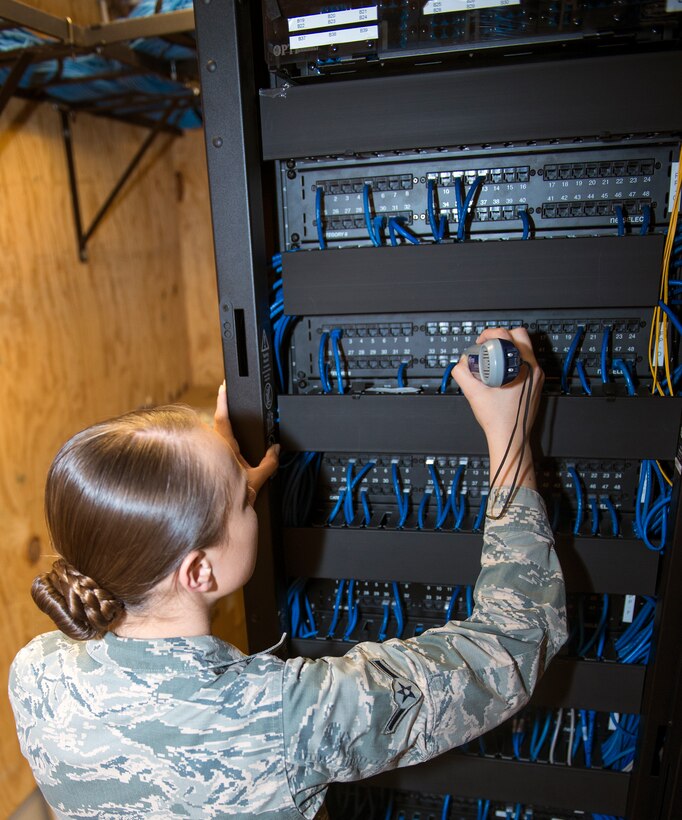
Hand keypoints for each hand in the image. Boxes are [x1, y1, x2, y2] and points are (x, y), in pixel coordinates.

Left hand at [214, 382, 279, 500]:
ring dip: (216, 439)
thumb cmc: (236, 501)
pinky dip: (212, 453)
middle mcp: (213, 453)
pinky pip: (207, 455)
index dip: (223, 401)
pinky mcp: (204, 471)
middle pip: (214, 428)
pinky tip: (215, 460)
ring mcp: (207, 461)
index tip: (223, 387)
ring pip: (209, 442)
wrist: (225, 521)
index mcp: (225, 449)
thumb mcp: (258, 479)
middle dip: (221, 419)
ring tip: (226, 441)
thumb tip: (276, 450)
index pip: (223, 419)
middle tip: (227, 406)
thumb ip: (269, 462)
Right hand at [453, 327, 543, 489]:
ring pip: (524, 347)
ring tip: (493, 358)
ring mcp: (537, 375)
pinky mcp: (536, 382)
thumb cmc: (499, 420)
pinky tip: (501, 370)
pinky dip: (512, 359)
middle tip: (487, 346)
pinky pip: (525, 360)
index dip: (489, 334)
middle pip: (519, 335)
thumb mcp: (474, 394)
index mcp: (522, 367)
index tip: (480, 342)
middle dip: (500, 336)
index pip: (507, 335)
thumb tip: (460, 362)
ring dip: (507, 347)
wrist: (511, 437)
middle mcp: (534, 368)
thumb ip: (462, 373)